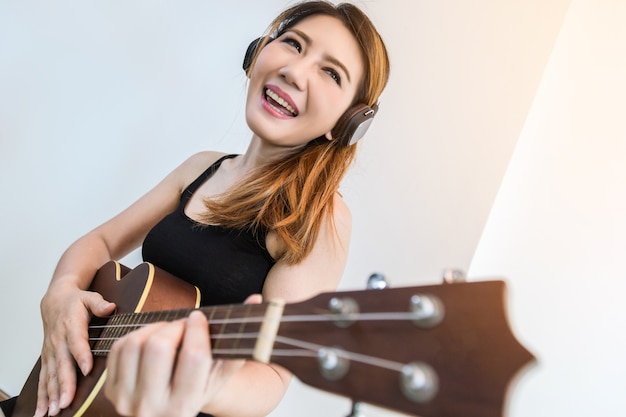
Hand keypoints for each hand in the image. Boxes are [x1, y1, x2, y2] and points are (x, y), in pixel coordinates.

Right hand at [36, 284, 115, 416]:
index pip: (77, 342)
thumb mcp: (89, 297)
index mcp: (71, 325)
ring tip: (54, 411)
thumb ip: (99, 303)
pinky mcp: (47, 358)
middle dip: (64, 384)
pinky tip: (44, 411)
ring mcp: (51, 351)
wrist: (54, 300)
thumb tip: (110, 307)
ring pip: (50, 375)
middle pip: (62, 364)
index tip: (87, 369)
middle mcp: (58, 341)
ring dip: (51, 394)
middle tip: (66, 402)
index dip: (82, 355)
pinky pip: (43, 378)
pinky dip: (42, 395)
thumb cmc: (75, 301)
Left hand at [105, 294, 262, 416]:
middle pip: (160, 348)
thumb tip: (257, 298)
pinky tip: (150, 340)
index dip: (197, 329)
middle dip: (174, 327)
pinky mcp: (111, 390)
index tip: (199, 317)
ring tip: (168, 332)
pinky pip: (119, 347)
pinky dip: (136, 335)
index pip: (194, 357)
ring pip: (136, 343)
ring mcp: (127, 400)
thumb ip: (238, 342)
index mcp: (185, 406)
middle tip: (183, 325)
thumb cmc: (196, 391)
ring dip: (154, 328)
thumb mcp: (218, 376)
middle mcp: (153, 408)